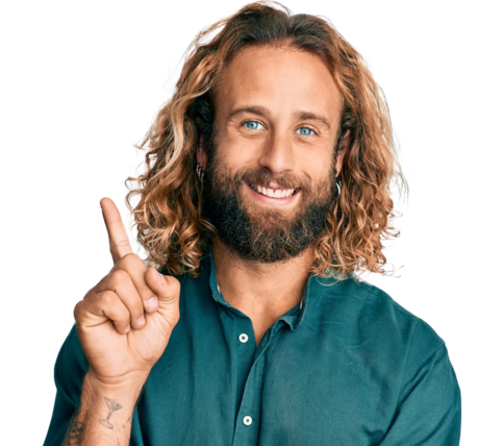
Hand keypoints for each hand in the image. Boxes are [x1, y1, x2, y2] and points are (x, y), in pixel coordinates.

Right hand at [73, 197, 179, 388]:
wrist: (131, 367)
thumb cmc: (147, 338)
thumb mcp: (169, 311)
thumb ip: (168, 288)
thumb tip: (149, 270)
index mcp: (129, 277)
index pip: (118, 244)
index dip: (112, 222)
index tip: (104, 199)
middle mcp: (110, 280)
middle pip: (132, 263)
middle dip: (146, 291)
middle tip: (145, 313)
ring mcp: (96, 293)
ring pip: (122, 281)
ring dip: (136, 307)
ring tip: (132, 323)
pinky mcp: (85, 307)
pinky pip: (110, 299)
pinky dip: (124, 317)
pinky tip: (119, 328)